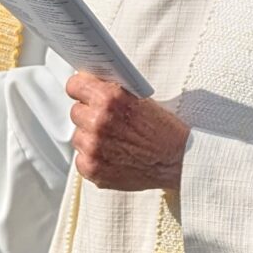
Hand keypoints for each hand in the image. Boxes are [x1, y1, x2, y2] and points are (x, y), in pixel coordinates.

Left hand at [66, 72, 190, 191]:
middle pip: (75, 111)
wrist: (177, 160)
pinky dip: (93, 158)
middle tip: (108, 121)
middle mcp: (98, 122)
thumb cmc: (164, 130)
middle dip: (89, 114)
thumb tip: (89, 83)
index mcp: (109, 99)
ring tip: (114, 141)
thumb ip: (111, 91)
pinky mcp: (92, 168)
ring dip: (91, 138)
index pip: (74, 85)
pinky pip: (81, 158)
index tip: (82, 92)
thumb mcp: (140, 99)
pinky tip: (112, 155)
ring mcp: (93, 147)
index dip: (80, 89)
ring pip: (78, 136)